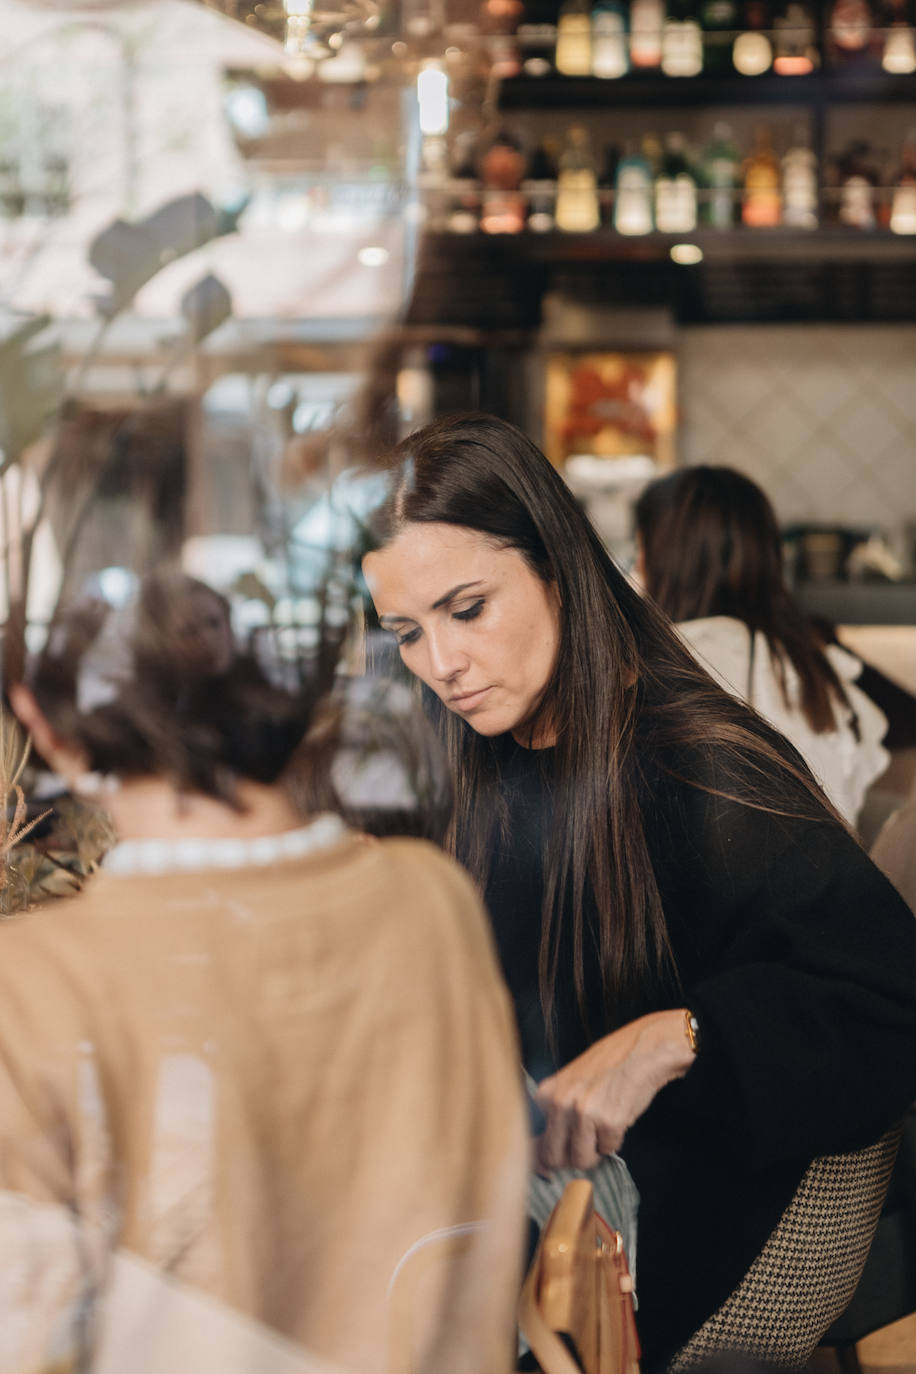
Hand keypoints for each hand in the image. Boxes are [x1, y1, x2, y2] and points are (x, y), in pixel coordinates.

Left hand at [534, 1009, 696, 1171]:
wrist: (643, 1049)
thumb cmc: (608, 1066)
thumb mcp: (570, 1082)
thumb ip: (555, 1111)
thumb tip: (541, 1159)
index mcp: (546, 1094)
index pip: (533, 1142)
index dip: (547, 1154)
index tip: (550, 1164)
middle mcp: (559, 1103)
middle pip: (553, 1157)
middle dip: (569, 1158)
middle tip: (585, 1144)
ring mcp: (583, 1113)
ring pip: (581, 1160)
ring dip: (595, 1151)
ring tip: (603, 1126)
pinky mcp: (609, 1122)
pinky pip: (608, 1150)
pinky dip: (615, 1139)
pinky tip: (619, 1115)